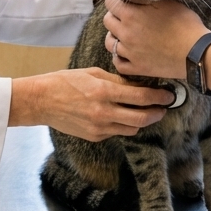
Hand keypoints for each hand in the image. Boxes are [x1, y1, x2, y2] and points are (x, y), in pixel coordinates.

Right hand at [9, 67, 172, 139]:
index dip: (159, 97)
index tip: (168, 95)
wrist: (42, 101)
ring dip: (142, 121)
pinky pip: (117, 132)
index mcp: (103, 91)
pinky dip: (124, 124)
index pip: (141, 97)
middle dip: (157, 113)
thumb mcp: (92, 73)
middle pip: (142, 118)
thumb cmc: (65, 82)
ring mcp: (99, 127)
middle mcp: (103, 112)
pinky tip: (122, 115)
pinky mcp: (95, 136)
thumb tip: (138, 85)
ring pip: (132, 128)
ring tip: (145, 112)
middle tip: (163, 107)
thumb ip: (116, 81)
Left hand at [102, 0, 206, 77]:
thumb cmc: (185, 25)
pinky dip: (119, 57)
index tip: (125, 0)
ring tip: (126, 35)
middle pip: (107, 21)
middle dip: (115, 16)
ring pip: (109, 43)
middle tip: (127, 16)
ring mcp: (130, 52)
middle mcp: (126, 33)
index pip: (110, 2)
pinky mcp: (137, 68)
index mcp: (131, 15)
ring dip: (115, 36)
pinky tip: (127, 53)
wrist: (196, 52)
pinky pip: (117, 63)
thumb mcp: (167, 3)